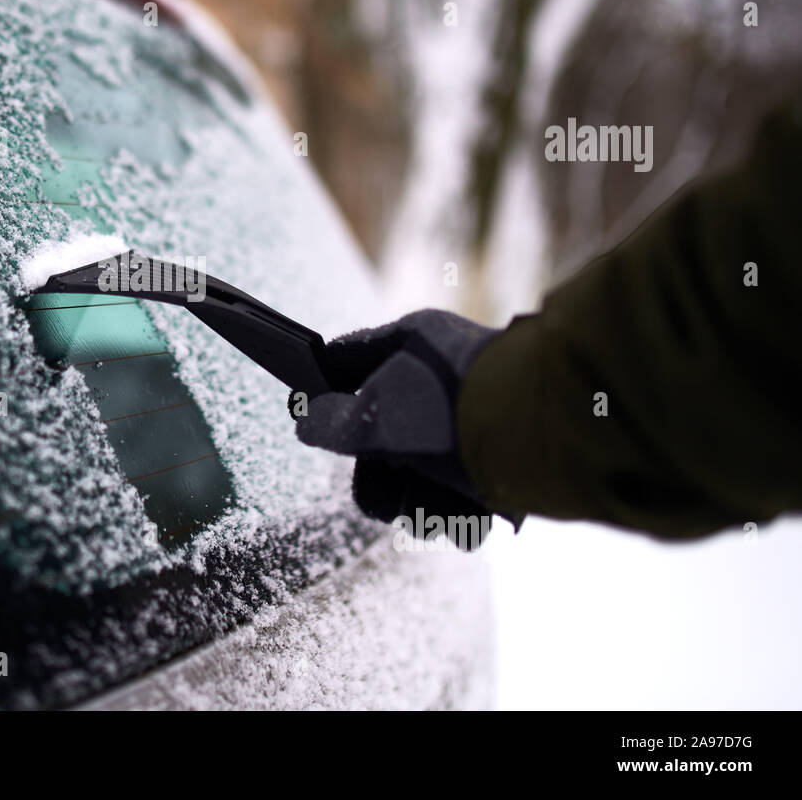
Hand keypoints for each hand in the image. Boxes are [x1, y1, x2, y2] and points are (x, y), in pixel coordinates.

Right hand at [293, 309, 508, 544]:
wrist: (552, 440)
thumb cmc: (454, 416)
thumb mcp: (376, 419)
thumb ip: (331, 423)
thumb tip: (308, 422)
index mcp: (412, 343)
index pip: (348, 359)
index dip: (324, 390)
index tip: (311, 418)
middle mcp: (443, 374)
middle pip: (385, 432)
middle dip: (381, 477)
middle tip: (385, 499)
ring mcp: (475, 413)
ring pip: (423, 469)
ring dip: (422, 502)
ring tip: (437, 510)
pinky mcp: (508, 451)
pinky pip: (466, 489)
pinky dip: (462, 510)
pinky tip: (469, 516)